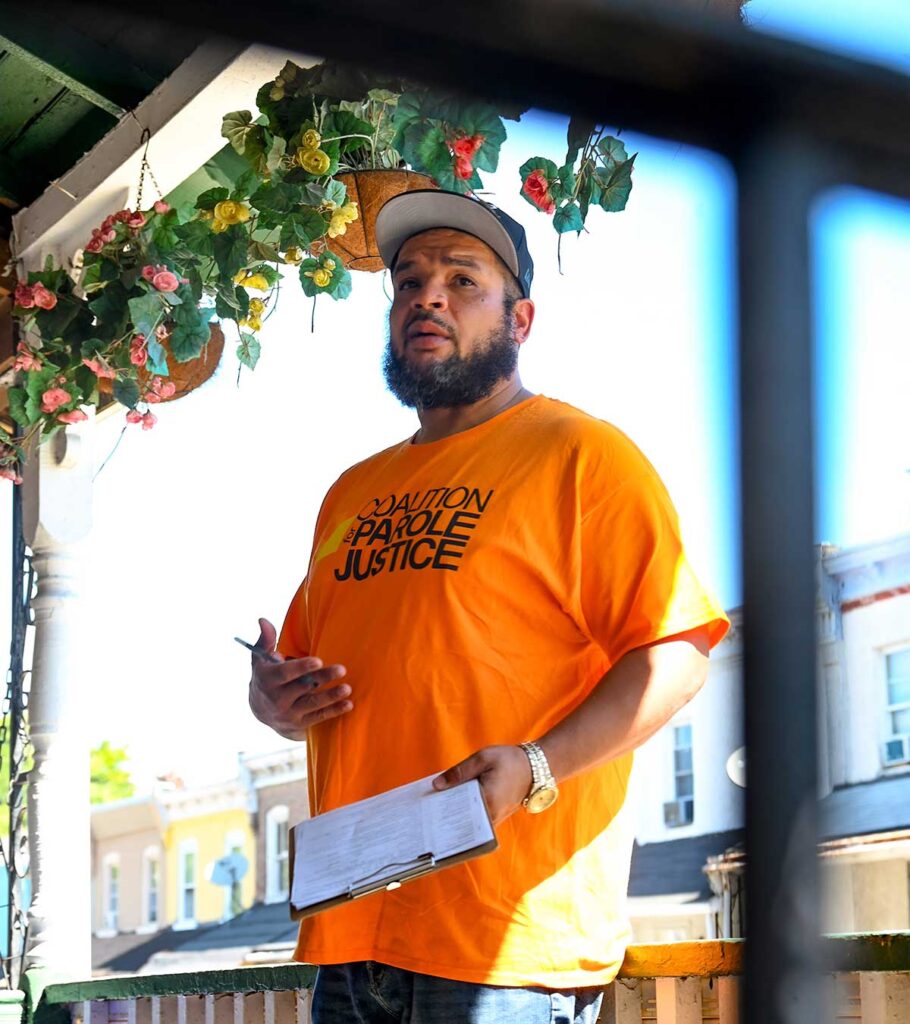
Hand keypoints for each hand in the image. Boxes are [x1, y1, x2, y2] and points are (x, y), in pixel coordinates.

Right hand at [248, 618, 351, 740]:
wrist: (261, 711)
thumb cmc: (266, 676)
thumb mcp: (260, 659)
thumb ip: (265, 640)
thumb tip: (263, 620)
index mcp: (268, 680)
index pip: (284, 674)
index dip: (301, 668)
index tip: (318, 660)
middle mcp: (277, 698)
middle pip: (303, 687)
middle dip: (322, 678)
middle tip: (342, 669)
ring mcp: (288, 713)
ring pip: (312, 704)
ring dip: (331, 697)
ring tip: (347, 688)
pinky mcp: (299, 724)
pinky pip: (318, 717)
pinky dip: (334, 711)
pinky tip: (348, 703)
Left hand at [433, 745, 532, 826]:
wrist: (535, 768)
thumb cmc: (509, 760)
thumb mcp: (483, 758)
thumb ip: (459, 772)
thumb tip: (437, 785)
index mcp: (487, 801)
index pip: (457, 812)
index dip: (440, 813)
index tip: (423, 814)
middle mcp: (490, 816)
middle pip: (460, 822)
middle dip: (442, 819)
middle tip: (422, 816)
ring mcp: (494, 819)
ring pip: (467, 824)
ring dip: (452, 819)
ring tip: (431, 813)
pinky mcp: (495, 818)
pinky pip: (475, 821)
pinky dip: (462, 816)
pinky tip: (449, 808)